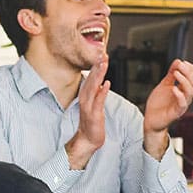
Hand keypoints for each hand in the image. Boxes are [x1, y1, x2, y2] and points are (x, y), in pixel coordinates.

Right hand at [66, 55, 109, 169]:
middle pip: (91, 79)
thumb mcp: (95, 105)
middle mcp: (85, 98)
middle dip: (97, 66)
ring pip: (93, 87)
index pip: (91, 77)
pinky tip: (106, 84)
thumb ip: (98, 94)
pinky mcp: (94, 115)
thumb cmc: (92, 122)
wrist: (88, 139)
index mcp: (86, 95)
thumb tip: (102, 83)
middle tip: (102, 53)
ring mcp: (89, 106)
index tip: (101, 54)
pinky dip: (102, 92)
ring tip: (103, 64)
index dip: (96, 66)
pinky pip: (98, 101)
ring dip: (98, 75)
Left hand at [142, 59, 192, 158]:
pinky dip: (179, 95)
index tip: (183, 62)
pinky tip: (174, 88)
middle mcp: (185, 97)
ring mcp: (182, 105)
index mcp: (184, 90)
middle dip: (188, 72)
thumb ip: (171, 74)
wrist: (151, 119)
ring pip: (190, 92)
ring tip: (176, 73)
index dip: (191, 69)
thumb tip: (178, 61)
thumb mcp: (164, 85)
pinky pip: (182, 104)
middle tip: (180, 65)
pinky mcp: (176, 112)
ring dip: (184, 80)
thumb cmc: (158, 104)